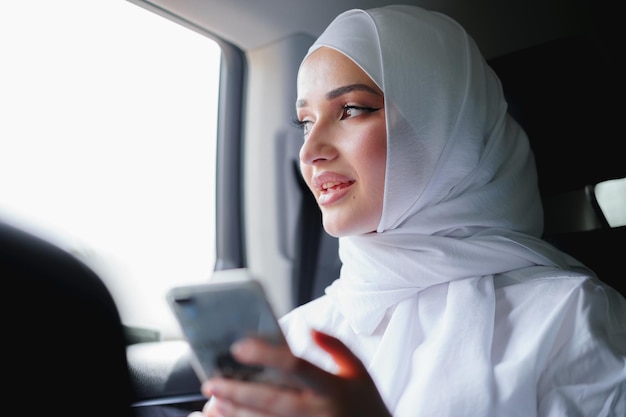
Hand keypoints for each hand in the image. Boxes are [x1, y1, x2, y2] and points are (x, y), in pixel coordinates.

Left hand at [195, 329, 390, 416]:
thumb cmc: (366, 404)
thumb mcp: (360, 371)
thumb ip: (337, 346)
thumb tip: (310, 327)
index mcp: (334, 388)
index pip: (296, 366)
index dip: (266, 355)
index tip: (239, 346)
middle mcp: (320, 412)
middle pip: (273, 400)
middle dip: (239, 390)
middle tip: (213, 381)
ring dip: (236, 413)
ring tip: (214, 401)